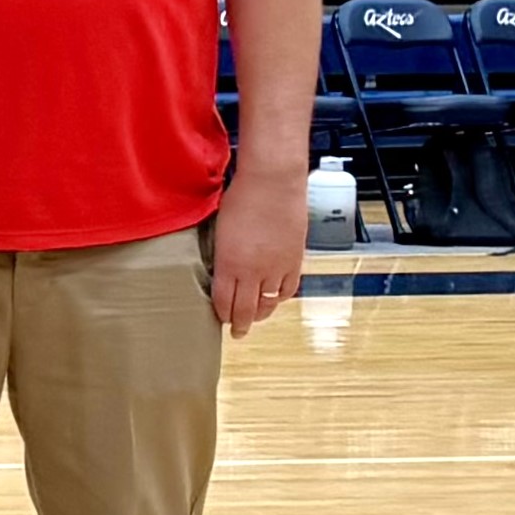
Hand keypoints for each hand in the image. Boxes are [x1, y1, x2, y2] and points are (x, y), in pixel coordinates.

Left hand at [208, 170, 303, 335]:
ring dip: (261, 313)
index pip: (224, 302)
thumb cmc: (241, 199)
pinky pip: (288, 289)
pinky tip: (274, 298)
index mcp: (229, 263)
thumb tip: (220, 270)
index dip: (222, 315)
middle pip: (246, 310)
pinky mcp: (295, 259)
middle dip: (239, 324)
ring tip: (254, 317)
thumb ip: (220, 254)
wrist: (273, 183)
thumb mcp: (219, 230)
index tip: (219, 320)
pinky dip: (280, 297)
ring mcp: (277, 267)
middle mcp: (254, 270)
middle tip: (236, 332)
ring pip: (269, 303)